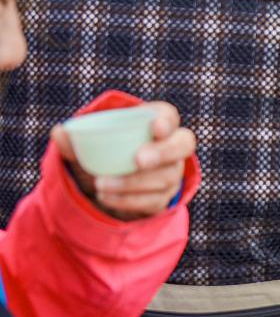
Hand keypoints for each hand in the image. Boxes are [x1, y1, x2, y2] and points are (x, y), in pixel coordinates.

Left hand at [53, 102, 195, 220]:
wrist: (105, 187)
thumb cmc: (103, 155)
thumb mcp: (87, 147)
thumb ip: (74, 140)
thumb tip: (59, 132)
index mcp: (155, 123)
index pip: (169, 115)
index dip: (166, 121)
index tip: (154, 127)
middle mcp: (172, 146)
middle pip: (183, 144)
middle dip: (163, 152)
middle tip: (137, 159)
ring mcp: (172, 173)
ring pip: (166, 176)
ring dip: (133, 181)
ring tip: (101, 183)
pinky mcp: (165, 198)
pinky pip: (154, 200)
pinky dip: (128, 199)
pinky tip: (106, 196)